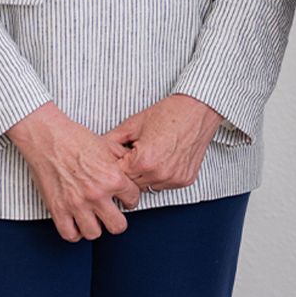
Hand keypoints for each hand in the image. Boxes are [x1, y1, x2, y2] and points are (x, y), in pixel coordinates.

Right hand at [7, 102, 140, 241]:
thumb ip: (123, 161)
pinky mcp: (57, 209)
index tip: (125, 198)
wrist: (48, 137)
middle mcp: (96, 194)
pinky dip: (75, 232)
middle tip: (113, 213)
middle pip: (118, 226)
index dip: (130, 198)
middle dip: (118, 220)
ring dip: (95, 226)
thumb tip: (133, 171)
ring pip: (94, 234)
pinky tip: (77, 222)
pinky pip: (70, 234)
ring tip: (94, 217)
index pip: (133, 200)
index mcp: (112, 178)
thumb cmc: (76, 138)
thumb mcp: (108, 145)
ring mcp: (76, 204)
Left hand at [103, 94, 222, 192]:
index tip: (116, 160)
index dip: (115, 167)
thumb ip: (112, 140)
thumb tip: (97, 150)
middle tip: (133, 155)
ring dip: (145, 176)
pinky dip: (161, 175)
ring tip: (150, 155)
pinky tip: (164, 159)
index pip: (118, 176)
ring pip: (148, 186)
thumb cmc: (168, 113)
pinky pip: (165, 184)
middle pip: (132, 185)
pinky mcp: (185, 180)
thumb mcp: (134, 124)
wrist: (198, 110)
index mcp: (143, 161)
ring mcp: (173, 179)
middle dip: (129, 173)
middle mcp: (158, 174)